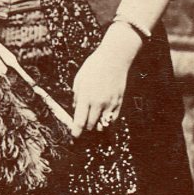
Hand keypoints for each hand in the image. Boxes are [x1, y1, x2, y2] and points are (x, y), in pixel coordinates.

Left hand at [71, 24, 140, 138]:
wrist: (114, 59)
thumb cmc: (94, 67)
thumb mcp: (79, 79)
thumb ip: (77, 96)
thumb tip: (76, 108)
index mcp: (86, 96)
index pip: (80, 120)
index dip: (76, 131)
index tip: (74, 136)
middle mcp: (98, 102)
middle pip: (91, 125)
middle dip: (86, 127)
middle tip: (83, 124)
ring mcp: (110, 103)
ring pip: (102, 124)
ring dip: (97, 125)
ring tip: (93, 121)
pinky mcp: (119, 102)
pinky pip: (113, 119)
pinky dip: (107, 121)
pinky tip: (103, 117)